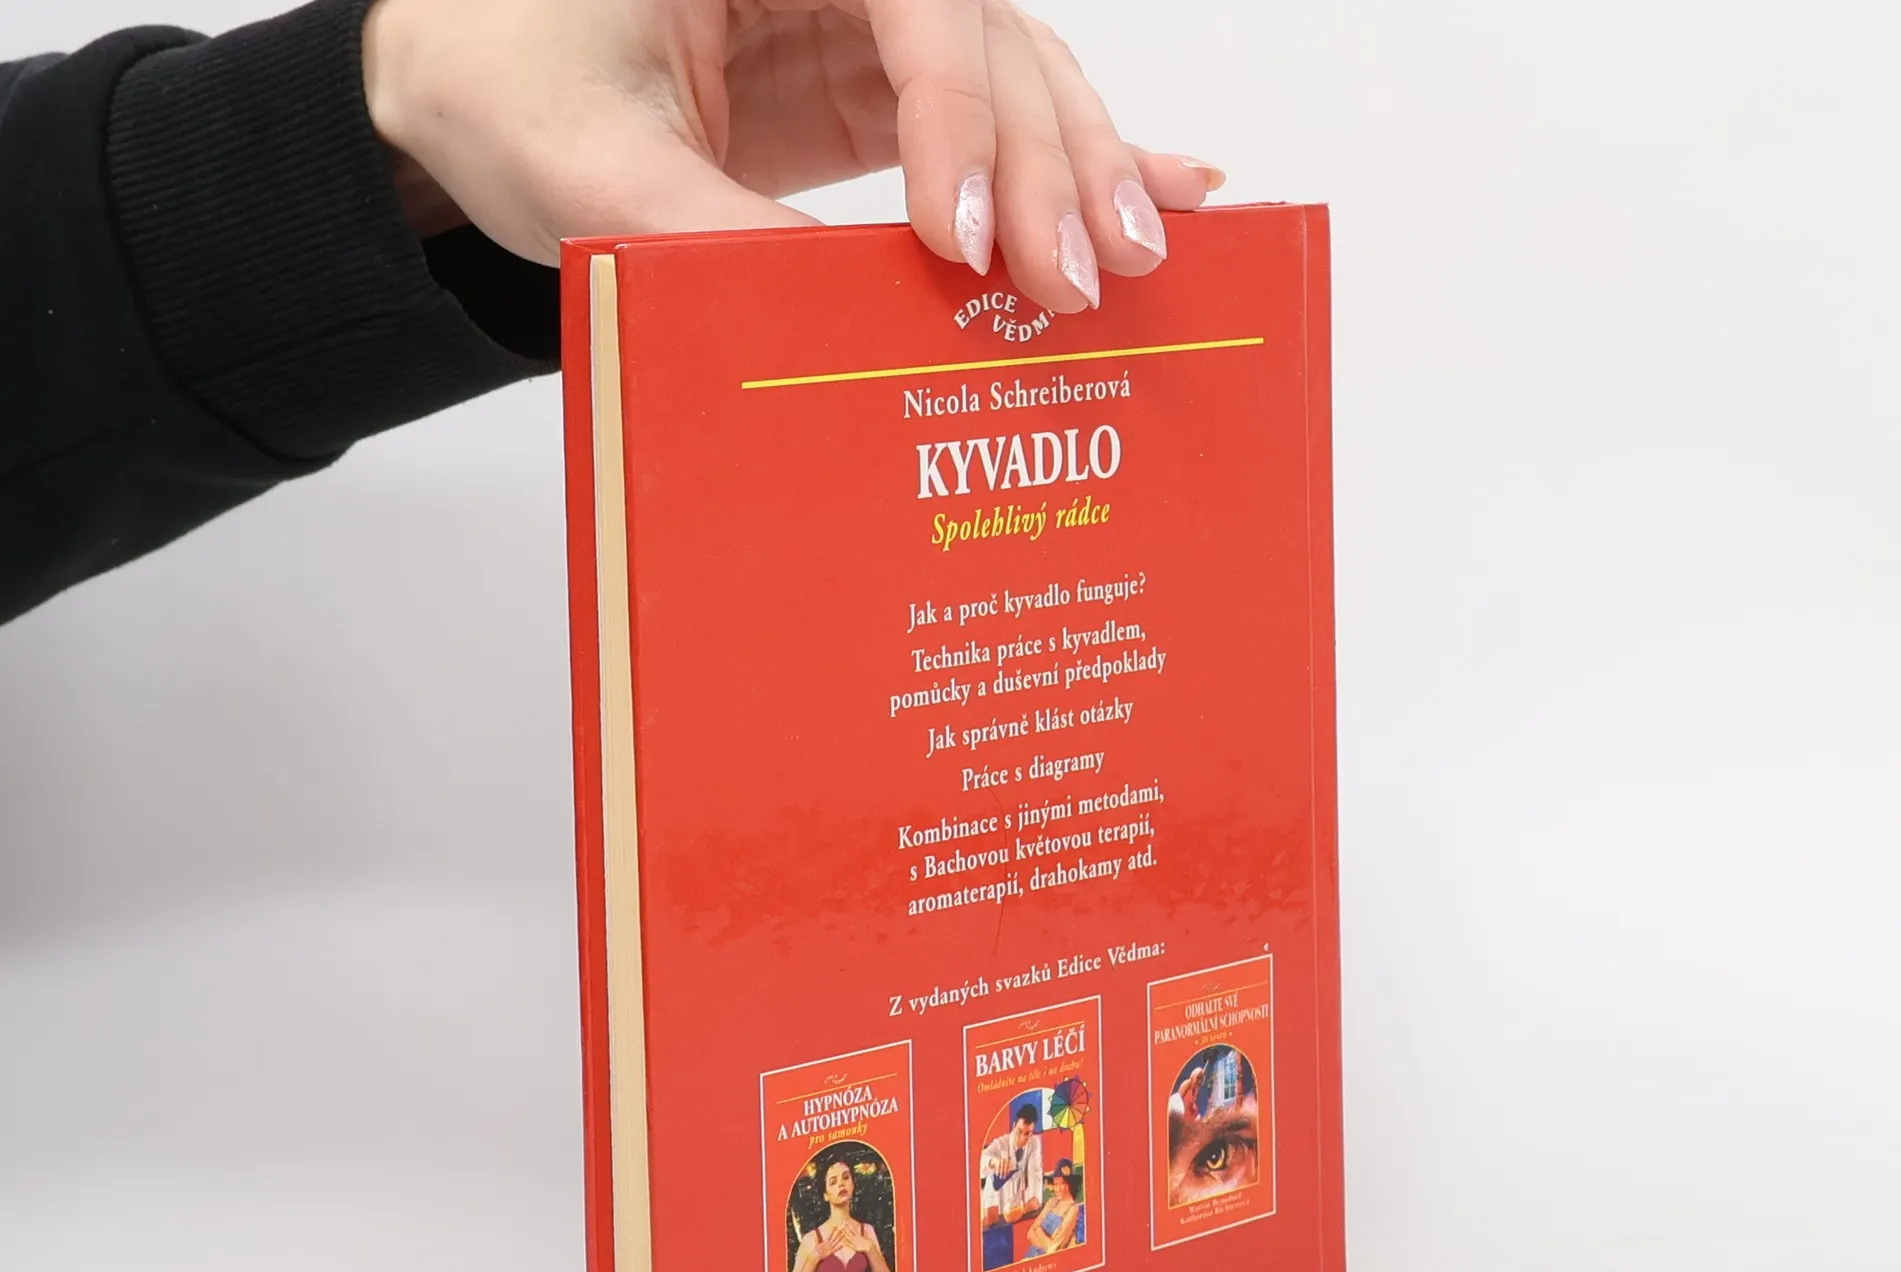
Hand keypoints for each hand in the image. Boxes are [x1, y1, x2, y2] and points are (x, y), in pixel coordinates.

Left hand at [362, 0, 1225, 311]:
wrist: (458, 96)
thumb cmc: (497, 85)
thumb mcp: (588, 168)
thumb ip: (714, 233)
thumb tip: (853, 329)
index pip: (918, 6)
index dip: (958, 119)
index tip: (962, 241)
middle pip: (991, 40)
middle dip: (1048, 160)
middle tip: (1080, 278)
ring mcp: (861, 23)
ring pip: (1011, 75)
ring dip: (1078, 168)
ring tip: (1131, 261)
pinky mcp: (869, 91)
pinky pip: (982, 116)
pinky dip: (1059, 160)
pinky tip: (1161, 190)